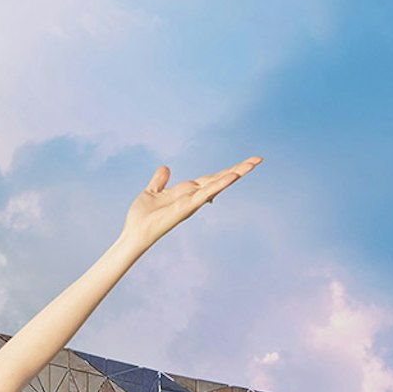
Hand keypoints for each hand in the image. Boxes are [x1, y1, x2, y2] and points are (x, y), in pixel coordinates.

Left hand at [121, 156, 260, 246]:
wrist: (134, 232)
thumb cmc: (142, 217)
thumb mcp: (151, 191)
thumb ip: (160, 180)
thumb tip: (166, 167)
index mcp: (187, 192)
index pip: (211, 179)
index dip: (226, 171)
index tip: (242, 164)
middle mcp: (193, 197)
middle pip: (219, 180)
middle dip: (238, 169)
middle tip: (257, 159)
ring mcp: (192, 202)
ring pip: (218, 185)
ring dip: (235, 173)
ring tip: (253, 164)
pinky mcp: (187, 207)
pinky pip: (206, 194)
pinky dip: (220, 185)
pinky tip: (233, 176)